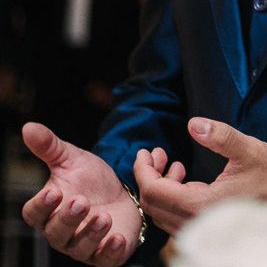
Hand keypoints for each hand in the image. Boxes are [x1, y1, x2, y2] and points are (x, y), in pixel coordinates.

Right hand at [20, 123, 141, 265]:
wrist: (124, 193)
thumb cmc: (91, 180)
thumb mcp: (73, 159)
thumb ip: (50, 146)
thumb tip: (28, 127)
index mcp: (48, 210)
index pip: (34, 213)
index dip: (41, 205)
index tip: (54, 191)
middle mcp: (61, 232)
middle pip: (56, 232)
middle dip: (68, 218)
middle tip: (82, 201)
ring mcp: (82, 246)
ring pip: (79, 247)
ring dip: (91, 234)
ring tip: (104, 217)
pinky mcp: (105, 254)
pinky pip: (103, 261)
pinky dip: (109, 252)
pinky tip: (118, 239)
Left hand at [133, 118, 266, 234]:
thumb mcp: (250, 149)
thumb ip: (221, 136)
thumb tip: (193, 123)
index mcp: (200, 204)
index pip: (154, 192)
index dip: (143, 171)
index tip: (145, 152)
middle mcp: (194, 222)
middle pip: (152, 204)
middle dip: (149, 176)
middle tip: (157, 154)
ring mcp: (198, 228)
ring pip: (160, 213)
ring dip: (159, 187)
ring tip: (172, 163)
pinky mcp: (203, 228)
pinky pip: (172, 217)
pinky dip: (170, 197)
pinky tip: (184, 178)